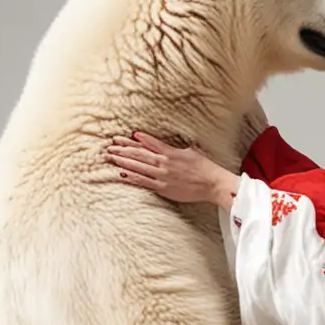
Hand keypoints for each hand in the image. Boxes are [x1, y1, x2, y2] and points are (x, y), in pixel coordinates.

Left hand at [101, 133, 239, 207]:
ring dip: (123, 161)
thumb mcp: (192, 152)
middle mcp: (165, 162)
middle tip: (110, 146)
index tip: (126, 136)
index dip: (138, 140)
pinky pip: (144, 181)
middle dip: (123, 149)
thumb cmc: (205, 168)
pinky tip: (122, 173)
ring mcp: (163, 175)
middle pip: (140, 154)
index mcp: (172, 152)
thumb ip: (178, 149)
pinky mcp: (163, 188)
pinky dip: (133, 177)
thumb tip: (172, 147)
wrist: (213, 184)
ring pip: (139, 166)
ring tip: (111, 157)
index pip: (151, 144)